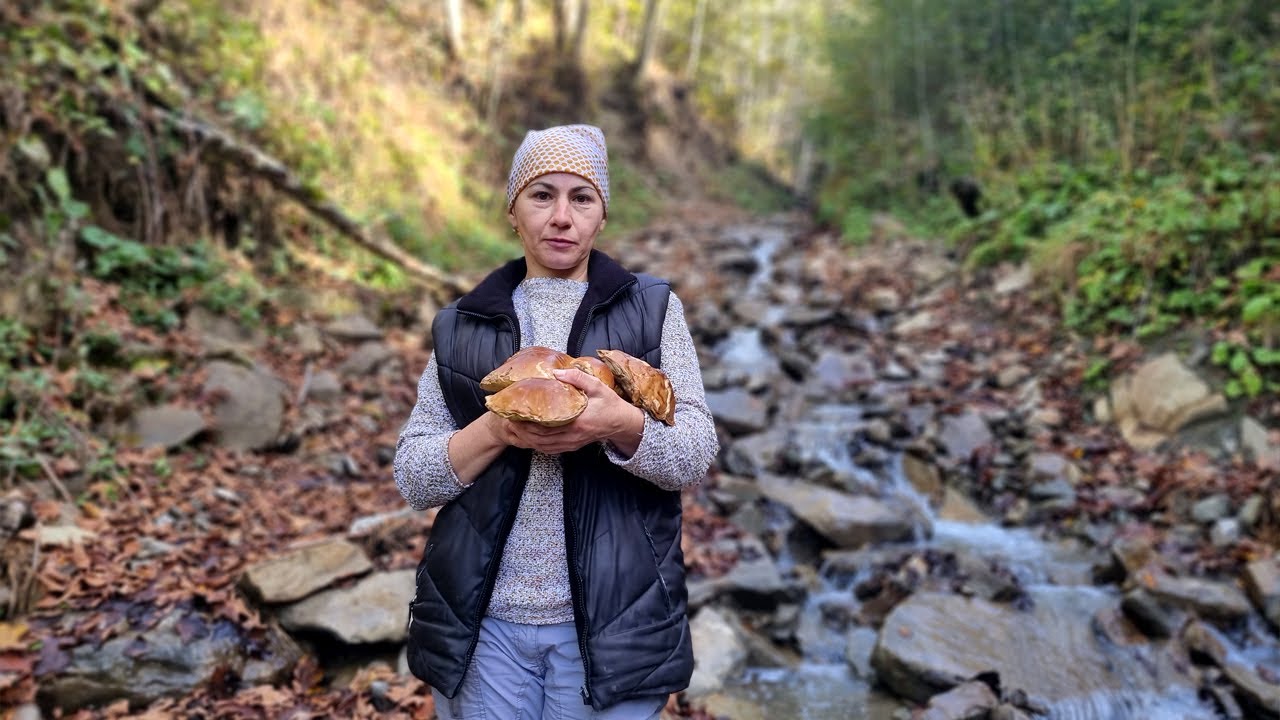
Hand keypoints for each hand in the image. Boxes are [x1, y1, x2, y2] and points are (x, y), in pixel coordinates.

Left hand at [494, 368, 644, 454]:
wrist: (621, 423)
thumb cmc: (610, 404)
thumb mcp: (598, 387)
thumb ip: (578, 378)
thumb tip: (556, 373)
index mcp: (577, 421)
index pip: (546, 424)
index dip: (528, 420)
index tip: (515, 412)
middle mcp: (571, 435)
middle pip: (540, 437)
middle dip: (522, 430)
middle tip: (508, 419)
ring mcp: (571, 443)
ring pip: (542, 445)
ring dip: (526, 438)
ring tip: (514, 428)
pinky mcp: (571, 446)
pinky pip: (550, 449)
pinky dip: (536, 444)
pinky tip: (528, 437)